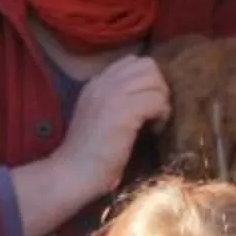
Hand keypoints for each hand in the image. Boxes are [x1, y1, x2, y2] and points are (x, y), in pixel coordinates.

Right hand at [53, 54, 171, 205]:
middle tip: (155, 111)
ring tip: (155, 121)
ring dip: (162, 100)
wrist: (72, 173)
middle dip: (158, 87)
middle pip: (147, 65)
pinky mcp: (124, 112)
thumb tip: (145, 97)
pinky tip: (155, 130)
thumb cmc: (87, 155)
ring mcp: (113, 95)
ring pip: (154, 80)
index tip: (146, 102)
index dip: (146, 80)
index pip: (131, 62)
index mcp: (95, 83)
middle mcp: (103, 83)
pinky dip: (162, 115)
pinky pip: (157, 100)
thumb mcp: (98, 117)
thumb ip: (114, 102)